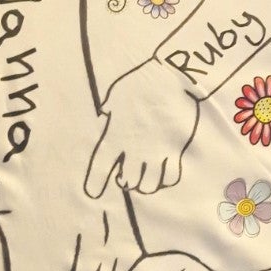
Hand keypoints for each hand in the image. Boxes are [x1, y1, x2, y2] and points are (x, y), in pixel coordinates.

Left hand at [84, 57, 199, 198]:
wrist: (171, 77)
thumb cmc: (139, 84)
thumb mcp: (114, 97)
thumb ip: (109, 114)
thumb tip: (105, 117)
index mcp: (115, 136)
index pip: (100, 168)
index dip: (95, 184)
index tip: (93, 193)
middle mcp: (135, 149)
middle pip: (128, 182)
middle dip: (126, 181)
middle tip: (126, 174)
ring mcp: (157, 152)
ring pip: (149, 186)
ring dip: (145, 183)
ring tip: (145, 174)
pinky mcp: (176, 150)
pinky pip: (171, 177)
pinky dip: (166, 178)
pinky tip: (163, 171)